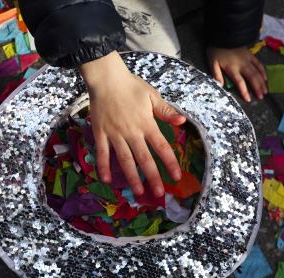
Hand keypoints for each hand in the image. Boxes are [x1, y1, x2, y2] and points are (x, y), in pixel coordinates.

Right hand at [79, 51, 185, 196]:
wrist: (106, 78)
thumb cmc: (131, 86)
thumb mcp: (152, 96)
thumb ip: (166, 111)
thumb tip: (182, 121)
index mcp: (146, 123)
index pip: (161, 146)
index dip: (170, 162)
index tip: (177, 176)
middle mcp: (132, 132)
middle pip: (144, 159)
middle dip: (153, 177)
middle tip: (159, 193)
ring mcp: (115, 134)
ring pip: (125, 160)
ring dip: (132, 177)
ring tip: (138, 192)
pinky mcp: (101, 133)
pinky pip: (102, 152)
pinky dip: (103, 166)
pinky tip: (106, 180)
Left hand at [206, 46, 267, 101]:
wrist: (223, 34)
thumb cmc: (216, 49)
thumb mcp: (212, 62)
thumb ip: (217, 74)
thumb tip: (221, 86)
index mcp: (232, 68)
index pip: (240, 82)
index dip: (244, 91)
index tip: (248, 99)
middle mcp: (242, 64)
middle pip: (252, 78)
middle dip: (258, 88)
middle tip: (262, 97)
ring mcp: (248, 59)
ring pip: (258, 72)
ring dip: (262, 82)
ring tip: (265, 91)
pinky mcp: (251, 55)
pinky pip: (259, 64)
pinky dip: (263, 71)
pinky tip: (266, 78)